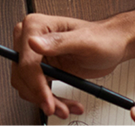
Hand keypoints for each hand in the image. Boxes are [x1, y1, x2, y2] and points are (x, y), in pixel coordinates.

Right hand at [8, 12, 132, 119]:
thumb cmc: (102, 38)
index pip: (26, 61)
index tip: (47, 100)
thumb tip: (33, 43)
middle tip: (58, 108)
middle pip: (22, 76)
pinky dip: (51, 100)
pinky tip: (67, 104)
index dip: (35, 84)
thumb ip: (58, 42)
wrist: (112, 46)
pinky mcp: (42, 69)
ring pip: (28, 87)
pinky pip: (37, 90)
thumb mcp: (83, 41)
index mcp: (36, 26)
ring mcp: (35, 56)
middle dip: (41, 95)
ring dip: (46, 101)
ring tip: (66, 108)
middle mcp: (30, 40)